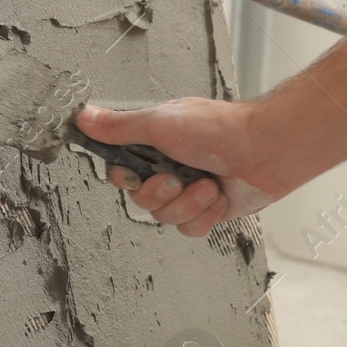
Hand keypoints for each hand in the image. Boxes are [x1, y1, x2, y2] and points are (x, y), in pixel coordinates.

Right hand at [75, 99, 282, 237]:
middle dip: (160, 193)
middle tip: (176, 178)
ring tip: (207, 184)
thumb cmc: (219, 129)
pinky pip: (190, 229)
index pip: (119, 170)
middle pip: (140, 199)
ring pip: (164, 217)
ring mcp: (188, 189)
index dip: (124, 177)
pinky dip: (205, 214)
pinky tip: (218, 195)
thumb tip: (83, 116)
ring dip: (188, 203)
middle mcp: (168, 166)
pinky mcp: (207, 209)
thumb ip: (119, 126)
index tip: (135, 173)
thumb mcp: (160, 121)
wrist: (264, 152)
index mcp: (153, 143)